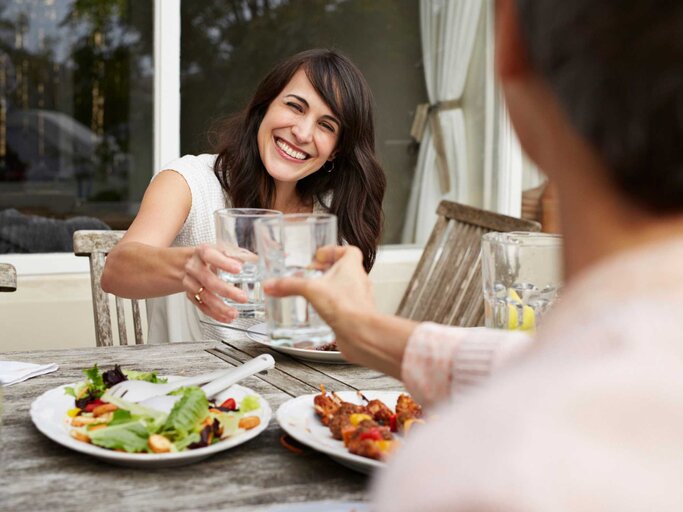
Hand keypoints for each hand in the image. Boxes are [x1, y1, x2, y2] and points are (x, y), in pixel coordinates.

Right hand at [182, 244, 248, 323]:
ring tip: (234, 313)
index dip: (224, 263)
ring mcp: (190, 282)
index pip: (211, 256)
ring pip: (204, 296)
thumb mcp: (222, 250)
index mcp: (202, 252)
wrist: (187, 263)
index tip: (239, 269)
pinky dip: (214, 314)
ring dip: (220, 307)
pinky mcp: (190, 295)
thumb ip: (239, 255)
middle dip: (226, 291)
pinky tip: (226, 318)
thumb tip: (258, 261)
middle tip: (243, 298)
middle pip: (208, 280)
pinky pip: (201, 306)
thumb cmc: (210, 256)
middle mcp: (194, 267)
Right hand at [263, 246, 375, 362]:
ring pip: (344, 288)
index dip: (334, 250)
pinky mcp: (354, 315)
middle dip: (327, 271)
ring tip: (313, 293)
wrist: (361, 333)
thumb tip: (272, 284)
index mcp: (352, 266)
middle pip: (344, 270)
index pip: (349, 250)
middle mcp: (358, 281)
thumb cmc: (347, 307)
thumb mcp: (311, 290)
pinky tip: (319, 313)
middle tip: (312, 274)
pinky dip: (331, 307)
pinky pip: (342, 307)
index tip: (319, 255)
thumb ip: (289, 286)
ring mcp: (358, 298)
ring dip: (329, 289)